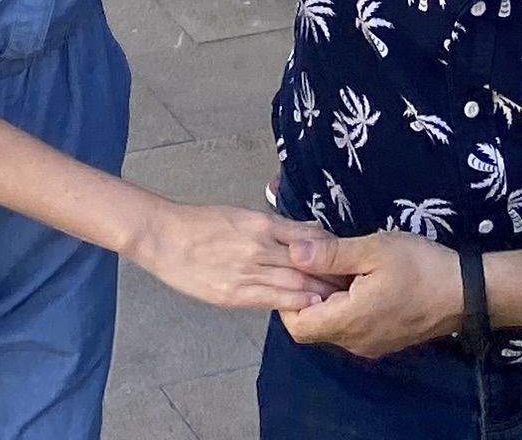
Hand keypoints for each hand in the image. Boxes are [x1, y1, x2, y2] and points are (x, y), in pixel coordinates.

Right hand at [126, 199, 345, 314]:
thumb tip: (304, 234)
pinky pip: (271, 299)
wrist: (165, 237)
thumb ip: (273, 227)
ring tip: (342, 298)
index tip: (348, 258)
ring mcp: (246, 272)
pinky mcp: (234, 294)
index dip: (331, 249)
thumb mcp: (241, 215)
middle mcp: (259, 246)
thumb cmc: (202, 223)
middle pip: (307, 262)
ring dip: (320, 290)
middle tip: (355, 283)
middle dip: (333, 273)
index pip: (308, 237)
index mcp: (261, 223)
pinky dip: (295, 302)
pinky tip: (311, 306)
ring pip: (294, 282)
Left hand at [281, 229, 466, 357]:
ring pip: (331, 328)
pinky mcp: (382, 342)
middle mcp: (354, 342)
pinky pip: (350, 329)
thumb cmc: (420, 266)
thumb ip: (331, 254)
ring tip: (337, 267)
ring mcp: (369, 346)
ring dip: (326, 302)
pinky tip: (356, 281)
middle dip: (306, 297)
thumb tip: (292, 253)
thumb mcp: (374, 250)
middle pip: (312, 328)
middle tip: (316, 263)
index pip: (297, 325)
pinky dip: (344, 308)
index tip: (296, 270)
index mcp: (349, 321)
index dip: (287, 300)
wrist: (466, 293)